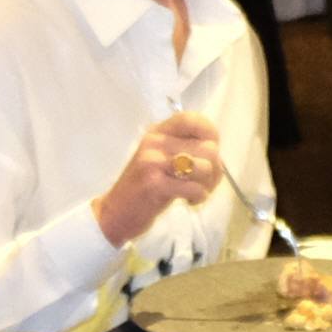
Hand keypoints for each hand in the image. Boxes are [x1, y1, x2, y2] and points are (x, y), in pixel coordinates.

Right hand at [95, 113, 225, 246]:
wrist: (116, 213)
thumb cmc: (145, 189)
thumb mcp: (161, 160)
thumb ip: (184, 149)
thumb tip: (216, 151)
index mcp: (157, 132)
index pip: (192, 119)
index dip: (211, 136)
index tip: (209, 156)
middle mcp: (154, 142)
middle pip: (208, 148)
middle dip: (215, 171)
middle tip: (203, 184)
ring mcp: (153, 162)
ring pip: (205, 167)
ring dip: (207, 185)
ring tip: (195, 192)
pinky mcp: (154, 184)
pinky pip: (195, 188)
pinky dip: (199, 198)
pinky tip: (188, 202)